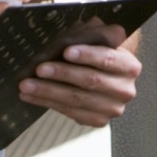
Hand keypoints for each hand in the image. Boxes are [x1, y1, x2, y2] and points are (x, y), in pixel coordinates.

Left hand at [18, 40, 142, 126]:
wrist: (107, 77)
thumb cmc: (99, 54)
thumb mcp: (100, 40)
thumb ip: (90, 35)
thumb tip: (65, 37)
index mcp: (129, 66)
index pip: (108, 59)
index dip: (87, 55)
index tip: (66, 51)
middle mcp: (125, 89)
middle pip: (91, 81)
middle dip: (62, 74)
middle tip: (40, 68)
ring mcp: (113, 108)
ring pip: (76, 99)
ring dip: (48, 91)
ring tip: (27, 84)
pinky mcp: (98, 121)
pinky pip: (69, 112)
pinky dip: (47, 103)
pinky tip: (32, 96)